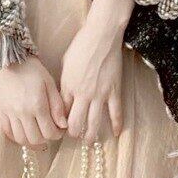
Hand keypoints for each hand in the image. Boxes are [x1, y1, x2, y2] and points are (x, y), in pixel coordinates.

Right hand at [0, 31, 67, 148]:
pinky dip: (17, 137)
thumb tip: (63, 125)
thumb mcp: (50, 83)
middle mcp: (22, 112)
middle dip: (46, 140)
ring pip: (21, 138)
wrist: (9, 59)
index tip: (61, 129)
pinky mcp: (1, 112)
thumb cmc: (32, 69)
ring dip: (31, 141)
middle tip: (50, 132)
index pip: (50, 132)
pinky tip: (25, 132)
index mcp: (37, 105)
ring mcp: (10, 113)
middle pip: (35, 139)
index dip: (58, 134)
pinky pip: (7, 132)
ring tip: (38, 135)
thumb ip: (57, 106)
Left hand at [60, 0, 133, 143]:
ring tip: (89, 142)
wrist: (101, 35)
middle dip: (73, 133)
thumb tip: (63, 98)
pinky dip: (116, 125)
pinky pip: (116, 112)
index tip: (61, 126)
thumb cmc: (81, 46)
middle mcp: (82, 93)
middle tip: (74, 136)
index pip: (61, 112)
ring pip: (95, 122)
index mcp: (68, 86)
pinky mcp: (114, 91)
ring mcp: (100, 94)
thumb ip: (64, 83)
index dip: (60, 121)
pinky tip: (116, 134)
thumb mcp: (65, 64)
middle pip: (76, 122)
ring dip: (91, 135)